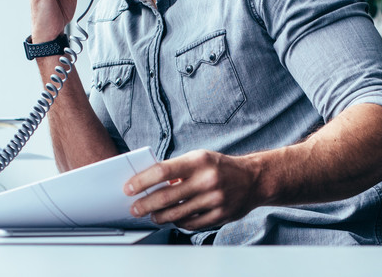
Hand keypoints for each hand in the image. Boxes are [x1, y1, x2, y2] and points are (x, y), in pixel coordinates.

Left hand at [124, 150, 265, 230]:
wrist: (253, 179)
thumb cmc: (220, 167)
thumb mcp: (199, 158)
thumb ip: (175, 169)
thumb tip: (148, 182)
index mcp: (198, 161)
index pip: (162, 171)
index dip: (141, 181)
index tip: (128, 188)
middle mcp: (207, 180)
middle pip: (165, 197)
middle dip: (145, 205)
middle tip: (134, 209)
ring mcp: (214, 199)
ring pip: (176, 214)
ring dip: (159, 217)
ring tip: (152, 216)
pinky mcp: (220, 215)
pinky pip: (190, 223)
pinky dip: (178, 222)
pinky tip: (173, 219)